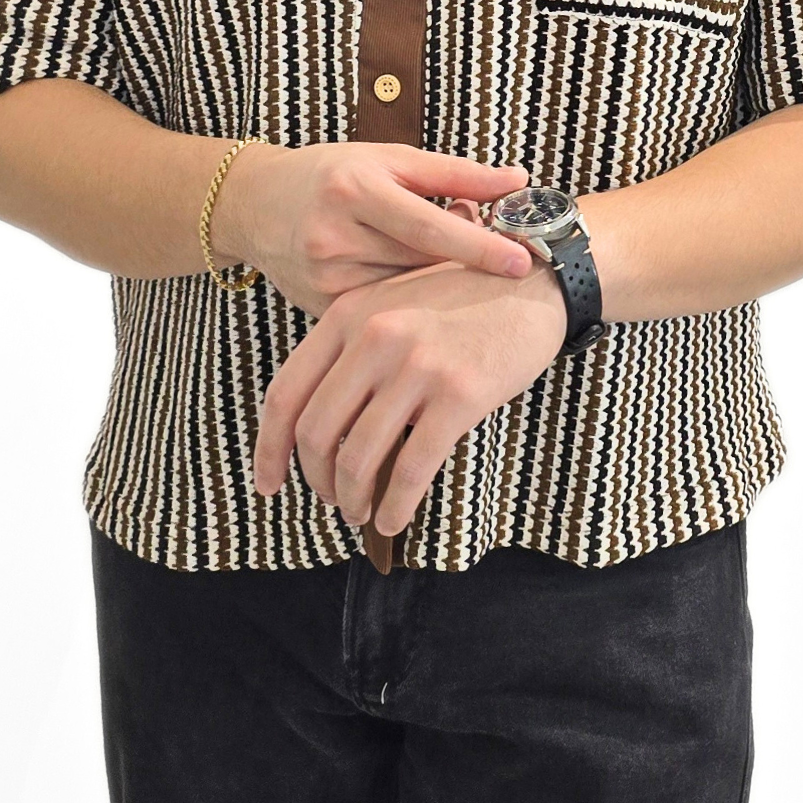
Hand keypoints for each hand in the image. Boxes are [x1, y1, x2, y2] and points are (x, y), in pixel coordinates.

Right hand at [214, 141, 533, 318]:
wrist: (254, 205)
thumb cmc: (333, 175)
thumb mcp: (388, 159)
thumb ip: (454, 173)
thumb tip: (518, 179)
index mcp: (355, 188)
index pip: (427, 224)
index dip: (477, 244)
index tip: (520, 260)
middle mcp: (334, 234)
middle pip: (420, 264)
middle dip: (465, 266)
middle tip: (505, 261)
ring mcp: (324, 277)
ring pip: (405, 295)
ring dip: (440, 287)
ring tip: (457, 270)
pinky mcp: (318, 308)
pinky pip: (381, 314)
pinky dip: (410, 305)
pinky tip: (424, 294)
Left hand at [252, 257, 567, 537]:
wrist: (535, 283)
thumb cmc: (461, 300)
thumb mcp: (391, 304)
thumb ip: (350, 349)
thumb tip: (316, 429)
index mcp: (348, 314)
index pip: (285, 393)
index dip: (269, 449)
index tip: (267, 483)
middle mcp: (375, 337)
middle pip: (317, 433)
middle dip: (318, 481)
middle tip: (332, 499)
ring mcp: (417, 366)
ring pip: (359, 458)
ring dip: (353, 499)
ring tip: (362, 511)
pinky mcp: (460, 394)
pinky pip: (412, 469)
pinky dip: (396, 506)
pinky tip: (394, 519)